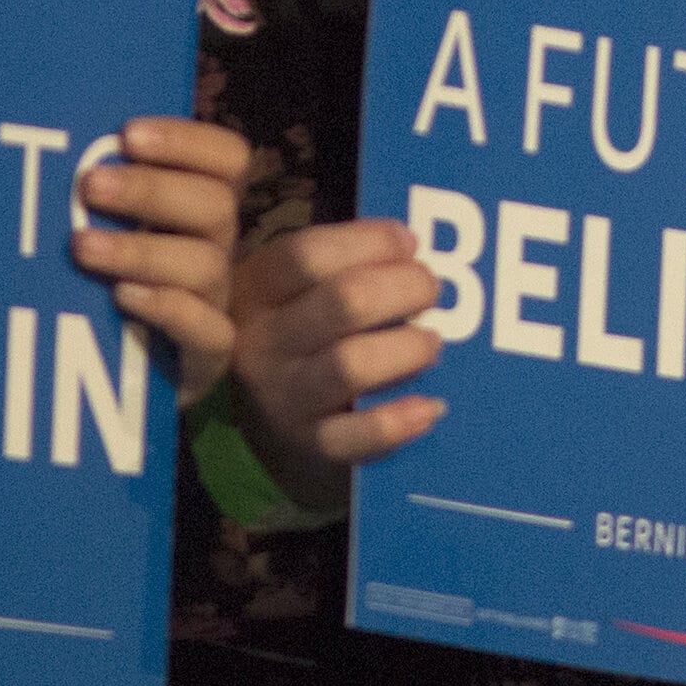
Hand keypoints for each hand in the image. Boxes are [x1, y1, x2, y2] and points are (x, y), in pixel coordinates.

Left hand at [72, 115, 251, 409]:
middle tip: (89, 185)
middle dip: (152, 190)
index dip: (188, 140)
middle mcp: (214, 249)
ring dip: (142, 249)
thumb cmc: (91, 283)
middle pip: (215, 205)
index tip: (127, 134)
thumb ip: (95, 188)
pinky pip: (208, 332)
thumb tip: (45, 144)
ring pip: (205, 265)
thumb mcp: (97, 228)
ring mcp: (215, 304)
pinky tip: (121, 297)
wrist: (101, 378)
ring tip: (81, 247)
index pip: (227, 159)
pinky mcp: (206, 358)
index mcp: (198, 206)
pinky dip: (167, 307)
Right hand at [229, 219, 447, 505]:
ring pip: (352, 366)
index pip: (308, 255)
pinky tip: (431, 407)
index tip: (409, 241)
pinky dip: (400, 421)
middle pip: (343, 302)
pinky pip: (357, 437)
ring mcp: (281, 397)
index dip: (370, 241)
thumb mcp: (292, 287)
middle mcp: (262, 341)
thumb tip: (409, 243)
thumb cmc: (292, 331)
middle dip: (404, 288)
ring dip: (407, 349)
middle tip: (430, 290)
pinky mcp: (306, 444)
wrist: (253, 417)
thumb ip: (339, 260)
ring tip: (432, 342)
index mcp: (257, 288)